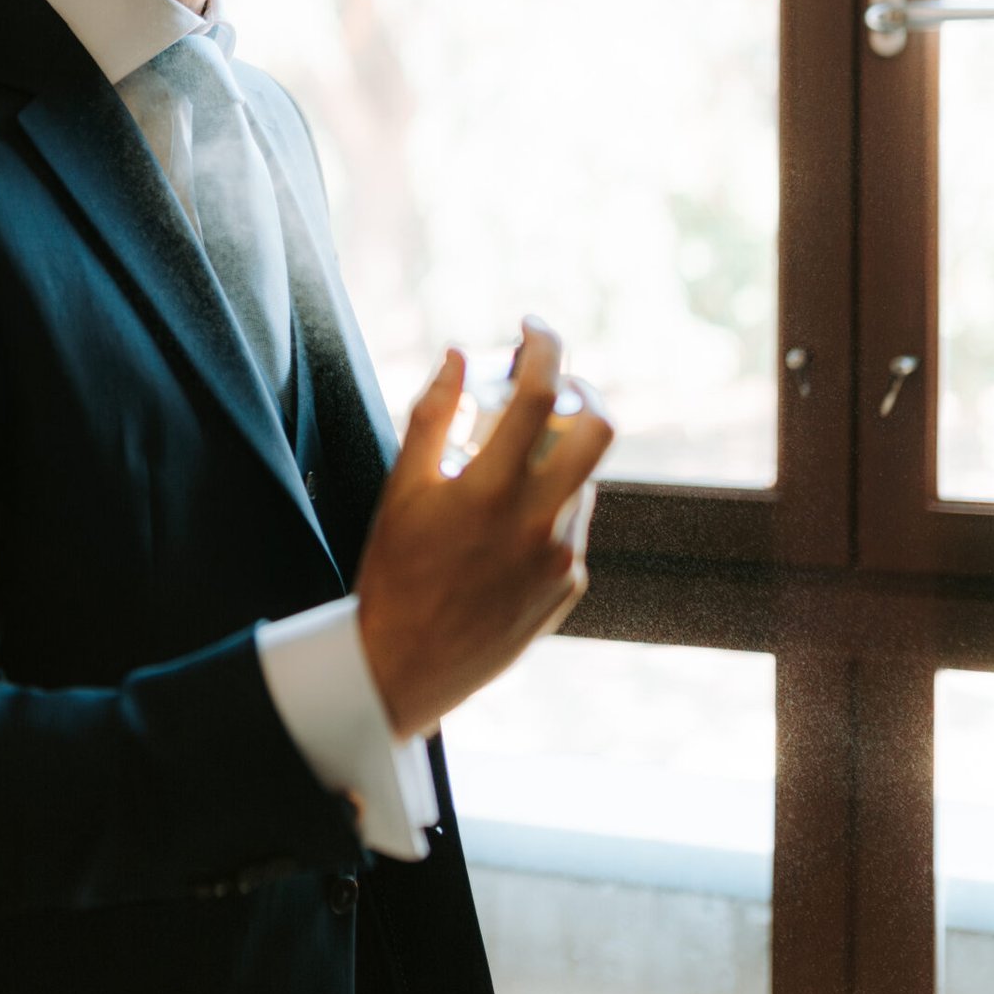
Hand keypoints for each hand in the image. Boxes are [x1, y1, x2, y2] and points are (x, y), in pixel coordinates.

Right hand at [356, 322, 613, 740]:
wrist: (406, 665)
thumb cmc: (394, 573)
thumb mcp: (401, 489)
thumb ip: (431, 415)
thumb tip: (458, 354)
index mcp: (492, 490)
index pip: (539, 393)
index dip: (543, 346)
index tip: (531, 329)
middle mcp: (539, 522)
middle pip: (599, 429)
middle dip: (582, 392)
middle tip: (552, 387)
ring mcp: (562, 557)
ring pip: (581, 480)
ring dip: (553, 458)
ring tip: (503, 471)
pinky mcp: (569, 585)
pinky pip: (570, 526)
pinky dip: (545, 509)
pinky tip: (501, 531)